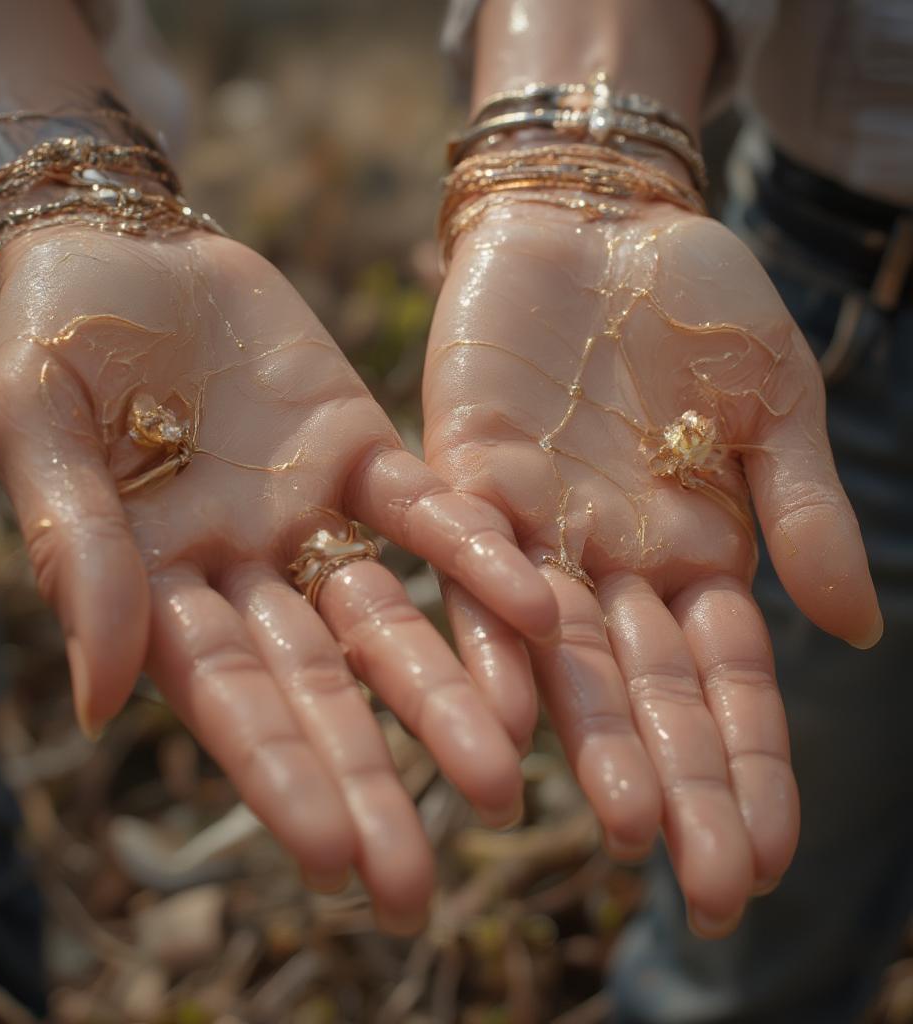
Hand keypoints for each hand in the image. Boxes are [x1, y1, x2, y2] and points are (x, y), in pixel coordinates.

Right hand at [0, 227, 557, 930]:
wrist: (124, 242)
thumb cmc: (53, 336)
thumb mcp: (38, 430)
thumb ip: (75, 555)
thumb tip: (98, 701)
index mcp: (154, 587)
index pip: (224, 699)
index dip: (278, 775)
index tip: (332, 860)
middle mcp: (243, 572)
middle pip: (317, 689)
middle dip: (368, 779)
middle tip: (418, 885)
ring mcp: (311, 517)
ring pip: (387, 621)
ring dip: (444, 693)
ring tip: (503, 780)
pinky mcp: (364, 452)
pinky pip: (428, 513)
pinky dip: (477, 557)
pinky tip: (538, 609)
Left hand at [422, 199, 881, 934]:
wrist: (600, 218)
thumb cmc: (697, 304)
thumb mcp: (776, 397)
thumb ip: (804, 506)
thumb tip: (854, 629)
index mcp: (691, 549)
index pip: (724, 679)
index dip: (749, 764)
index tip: (769, 858)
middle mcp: (607, 560)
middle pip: (645, 689)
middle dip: (680, 783)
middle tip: (710, 893)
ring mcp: (533, 524)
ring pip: (557, 651)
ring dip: (588, 737)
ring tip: (614, 828)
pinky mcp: (462, 472)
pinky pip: (471, 564)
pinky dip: (488, 628)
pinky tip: (500, 705)